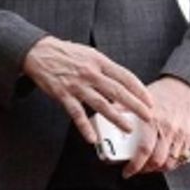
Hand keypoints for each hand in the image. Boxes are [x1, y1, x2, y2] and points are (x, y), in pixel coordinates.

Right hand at [21, 36, 154, 144]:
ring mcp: (76, 84)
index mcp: (98, 61)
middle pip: (117, 91)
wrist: (39, 52)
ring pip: (100, 103)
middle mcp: (90, 73)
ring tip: (128, 128)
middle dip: (135, 105)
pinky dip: (84, 126)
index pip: (125, 76)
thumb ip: (105, 68)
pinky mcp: (63, 94)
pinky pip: (76, 113)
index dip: (139, 90)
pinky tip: (92, 138)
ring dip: (116, 118)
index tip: (150, 101)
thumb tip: (123, 82)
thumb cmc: (66, 54)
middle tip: (148, 117)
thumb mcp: (89, 54)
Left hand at [124, 76, 189, 177]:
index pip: (144, 150)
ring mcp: (181, 135)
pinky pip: (181, 157)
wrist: (185, 88)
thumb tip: (104, 113)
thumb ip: (122, 106)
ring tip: (147, 166)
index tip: (126, 171)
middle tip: (135, 170)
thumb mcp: (139, 97)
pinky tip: (161, 160)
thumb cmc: (160, 93)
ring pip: (170, 162)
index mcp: (153, 120)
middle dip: (145, 170)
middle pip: (158, 160)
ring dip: (157, 168)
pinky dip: (170, 162)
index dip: (135, 165)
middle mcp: (168, 130)